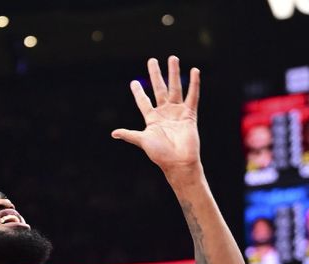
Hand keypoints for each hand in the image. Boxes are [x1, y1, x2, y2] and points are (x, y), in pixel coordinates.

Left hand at [112, 56, 200, 174]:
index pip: (143, 101)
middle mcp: (164, 113)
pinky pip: (192, 96)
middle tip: (152, 60)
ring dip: (174, 73)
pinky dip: (194, 84)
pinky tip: (194, 71)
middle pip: (159, 89)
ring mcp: (177, 112)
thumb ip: (130, 135)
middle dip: (156, 75)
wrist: (178, 161)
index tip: (133, 82)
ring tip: (173, 58)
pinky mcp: (190, 114)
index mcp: (152, 119)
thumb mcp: (142, 141)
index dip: (139, 92)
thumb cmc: (160, 154)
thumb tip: (114, 133)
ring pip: (175, 88)